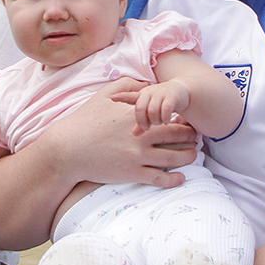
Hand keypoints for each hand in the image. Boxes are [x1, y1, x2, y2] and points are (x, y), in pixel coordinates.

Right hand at [41, 78, 198, 187]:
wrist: (67, 150)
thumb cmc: (84, 121)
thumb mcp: (104, 95)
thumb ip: (128, 86)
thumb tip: (146, 85)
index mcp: (138, 116)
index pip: (169, 116)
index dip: (183, 119)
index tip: (188, 121)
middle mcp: (142, 136)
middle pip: (178, 136)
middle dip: (191, 137)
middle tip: (197, 138)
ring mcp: (138, 156)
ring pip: (175, 158)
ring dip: (188, 157)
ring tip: (193, 156)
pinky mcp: (133, 173)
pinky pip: (160, 178)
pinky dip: (174, 179)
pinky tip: (181, 178)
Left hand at [112, 80, 189, 133]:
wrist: (180, 91)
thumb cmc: (161, 102)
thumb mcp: (150, 110)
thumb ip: (141, 121)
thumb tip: (134, 135)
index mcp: (142, 95)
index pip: (129, 96)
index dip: (121, 97)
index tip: (111, 98)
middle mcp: (150, 92)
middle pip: (140, 108)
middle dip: (143, 121)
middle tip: (147, 128)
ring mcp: (161, 93)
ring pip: (153, 110)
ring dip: (155, 120)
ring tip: (159, 123)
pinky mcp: (172, 96)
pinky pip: (166, 109)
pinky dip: (165, 118)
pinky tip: (166, 122)